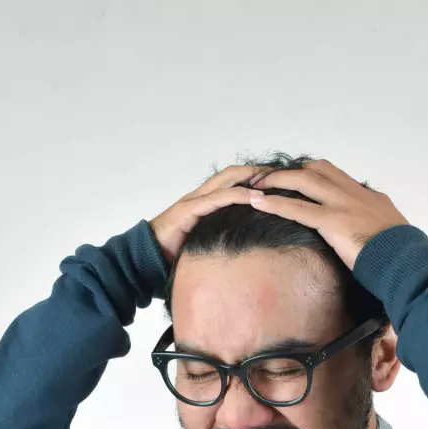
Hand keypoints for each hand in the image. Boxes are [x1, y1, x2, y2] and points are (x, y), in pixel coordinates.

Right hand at [149, 164, 267, 266]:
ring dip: (252, 178)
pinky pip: (218, 197)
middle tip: (282, 174)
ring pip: (228, 180)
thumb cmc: (174, 252)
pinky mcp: (189, 210)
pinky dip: (238, 195)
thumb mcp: (204, 240)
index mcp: (204, 201)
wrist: (146, 257)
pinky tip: (256, 196)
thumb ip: (220, 235)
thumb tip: (244, 245)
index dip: (253, 176)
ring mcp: (194, 201)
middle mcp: (200, 196)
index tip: (276, 179)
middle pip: (233, 174)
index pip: (232, 180)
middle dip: (258, 171)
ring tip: (274, 180)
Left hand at [247, 159, 409, 270]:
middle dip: (291, 171)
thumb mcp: (390, 234)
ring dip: (277, 181)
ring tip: (255, 185)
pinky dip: (274, 203)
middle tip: (270, 177)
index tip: (297, 176)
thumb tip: (368, 239)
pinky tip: (257, 202)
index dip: (314, 173)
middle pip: (318, 170)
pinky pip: (297, 208)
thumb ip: (374, 229)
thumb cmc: (401, 257)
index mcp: (369, 197)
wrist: (407, 262)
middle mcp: (355, 194)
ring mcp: (343, 204)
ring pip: (304, 181)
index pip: (337, 176)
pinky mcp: (333, 221)